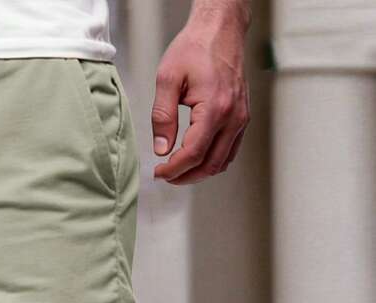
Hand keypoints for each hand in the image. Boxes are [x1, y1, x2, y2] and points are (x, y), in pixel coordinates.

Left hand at [152, 5, 250, 184]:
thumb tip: (161, 149)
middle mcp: (233, 116)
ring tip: (178, 171)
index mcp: (215, 108)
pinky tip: (196, 158)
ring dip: (199, 172)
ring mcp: (241, 117)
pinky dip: (213, 161)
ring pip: (222, 161)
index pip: (193, 154)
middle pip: (210, 164)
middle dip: (185, 176)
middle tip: (166, 176)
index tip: (158, 172)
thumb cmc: (196, 47)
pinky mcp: (242, 116)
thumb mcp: (168, 78)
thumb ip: (162, 117)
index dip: (173, 169)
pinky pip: (230, 149)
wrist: (220, 28)